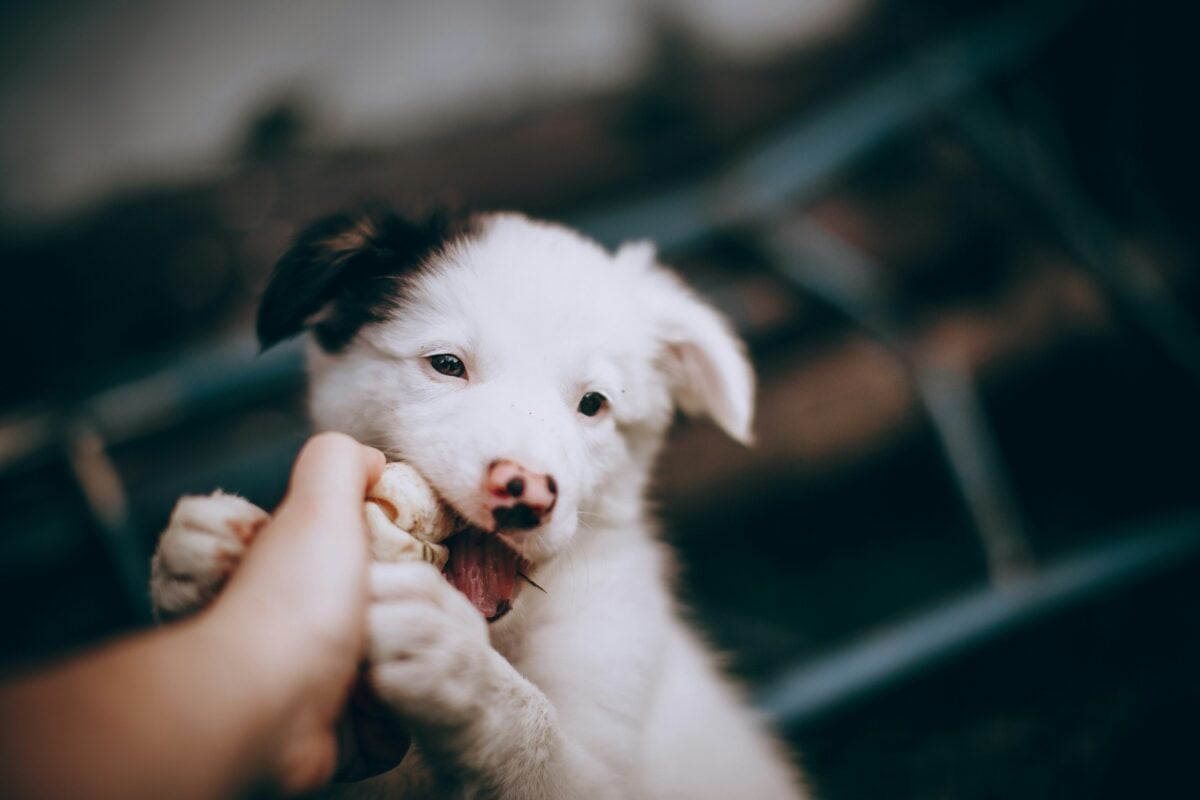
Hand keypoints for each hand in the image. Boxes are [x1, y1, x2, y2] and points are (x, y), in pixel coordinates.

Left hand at [203, 432, 405, 791]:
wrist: (269, 704)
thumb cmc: (295, 600)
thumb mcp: (320, 506)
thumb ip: (340, 463)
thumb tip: (371, 461)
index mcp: (317, 571)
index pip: (385, 562)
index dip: (393, 565)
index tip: (387, 570)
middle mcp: (322, 621)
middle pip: (406, 613)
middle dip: (401, 618)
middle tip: (371, 619)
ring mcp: (338, 680)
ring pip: (413, 662)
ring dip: (399, 664)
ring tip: (362, 667)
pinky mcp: (354, 732)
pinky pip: (404, 718)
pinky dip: (397, 711)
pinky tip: (374, 703)